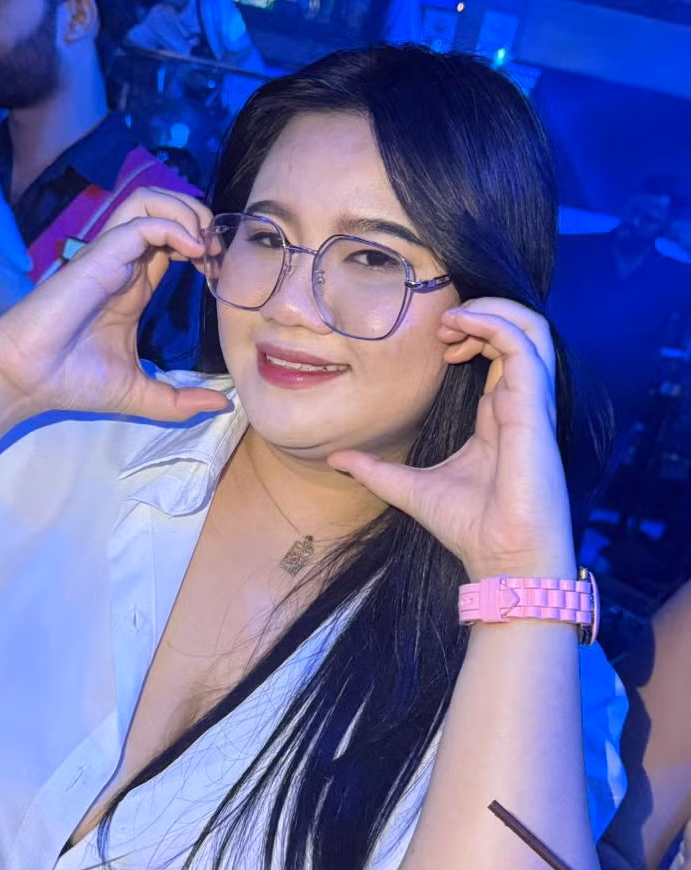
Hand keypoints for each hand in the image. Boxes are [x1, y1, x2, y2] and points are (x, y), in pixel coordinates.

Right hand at [0, 187, 230, 425]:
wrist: (26, 379)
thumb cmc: (71, 381)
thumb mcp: (139, 394)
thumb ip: (179, 400)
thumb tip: (222, 404)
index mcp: (134, 286)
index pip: (173, 242)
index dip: (203, 248)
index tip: (221, 276)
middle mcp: (124, 263)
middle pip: (164, 208)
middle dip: (200, 218)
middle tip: (219, 254)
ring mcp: (110, 256)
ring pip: (149, 201)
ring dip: (186, 213)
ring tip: (204, 248)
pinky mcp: (99, 256)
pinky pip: (141, 222)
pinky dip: (173, 228)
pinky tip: (193, 254)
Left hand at [329, 299, 574, 580]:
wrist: (500, 559)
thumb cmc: (469, 528)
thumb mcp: (407, 488)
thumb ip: (375, 470)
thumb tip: (336, 459)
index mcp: (498, 414)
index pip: (498, 352)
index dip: (470, 334)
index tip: (436, 343)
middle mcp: (518, 402)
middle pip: (519, 330)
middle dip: (480, 313)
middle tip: (440, 325)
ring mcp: (530, 402)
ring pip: (531, 328)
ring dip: (491, 310)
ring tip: (451, 321)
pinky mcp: (534, 406)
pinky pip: (526, 344)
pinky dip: (495, 323)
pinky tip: (460, 329)